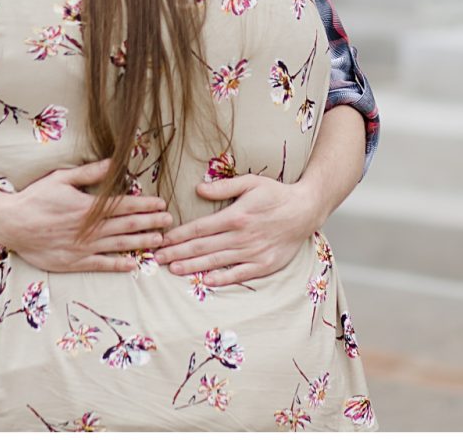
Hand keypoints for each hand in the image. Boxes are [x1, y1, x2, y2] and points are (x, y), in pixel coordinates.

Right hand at [0, 159, 173, 273]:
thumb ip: (90, 173)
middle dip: (150, 223)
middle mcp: (89, 229)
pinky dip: (118, 264)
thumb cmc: (36, 198)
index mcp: (88, 207)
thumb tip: (114, 162)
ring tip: (159, 240)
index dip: (145, 205)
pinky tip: (133, 263)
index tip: (160, 203)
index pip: (123, 205)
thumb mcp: (61, 179)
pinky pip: (102, 264)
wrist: (11, 225)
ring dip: (141, 242)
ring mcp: (83, 247)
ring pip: (119, 245)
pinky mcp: (74, 262)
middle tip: (169, 221)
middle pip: (127, 225)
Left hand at [154, 175, 319, 286]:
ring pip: (216, 262)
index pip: (199, 228)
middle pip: (202, 247)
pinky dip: (222, 279)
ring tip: (173, 270)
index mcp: (236, 215)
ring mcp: (253, 253)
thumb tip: (198, 189)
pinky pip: (239, 275)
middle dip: (177, 253)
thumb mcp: (251, 182)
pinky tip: (205, 281)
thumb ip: (224, 186)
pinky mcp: (264, 265)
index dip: (178, 235)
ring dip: (192, 266)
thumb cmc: (276, 194)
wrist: (306, 211)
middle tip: (157, 258)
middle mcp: (242, 236)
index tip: (162, 240)